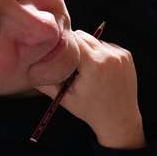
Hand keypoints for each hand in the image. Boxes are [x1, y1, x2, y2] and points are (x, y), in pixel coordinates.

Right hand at [36, 31, 145, 149]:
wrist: (119, 119)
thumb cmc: (90, 110)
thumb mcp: (64, 98)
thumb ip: (45, 81)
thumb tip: (29, 66)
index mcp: (94, 64)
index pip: (72, 40)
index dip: (62, 45)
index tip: (55, 52)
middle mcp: (110, 55)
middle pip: (84, 36)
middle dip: (73, 46)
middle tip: (69, 63)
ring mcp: (121, 54)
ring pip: (95, 40)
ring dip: (87, 49)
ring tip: (85, 70)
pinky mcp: (127, 55)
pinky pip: (107, 46)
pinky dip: (100, 53)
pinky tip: (98, 70)